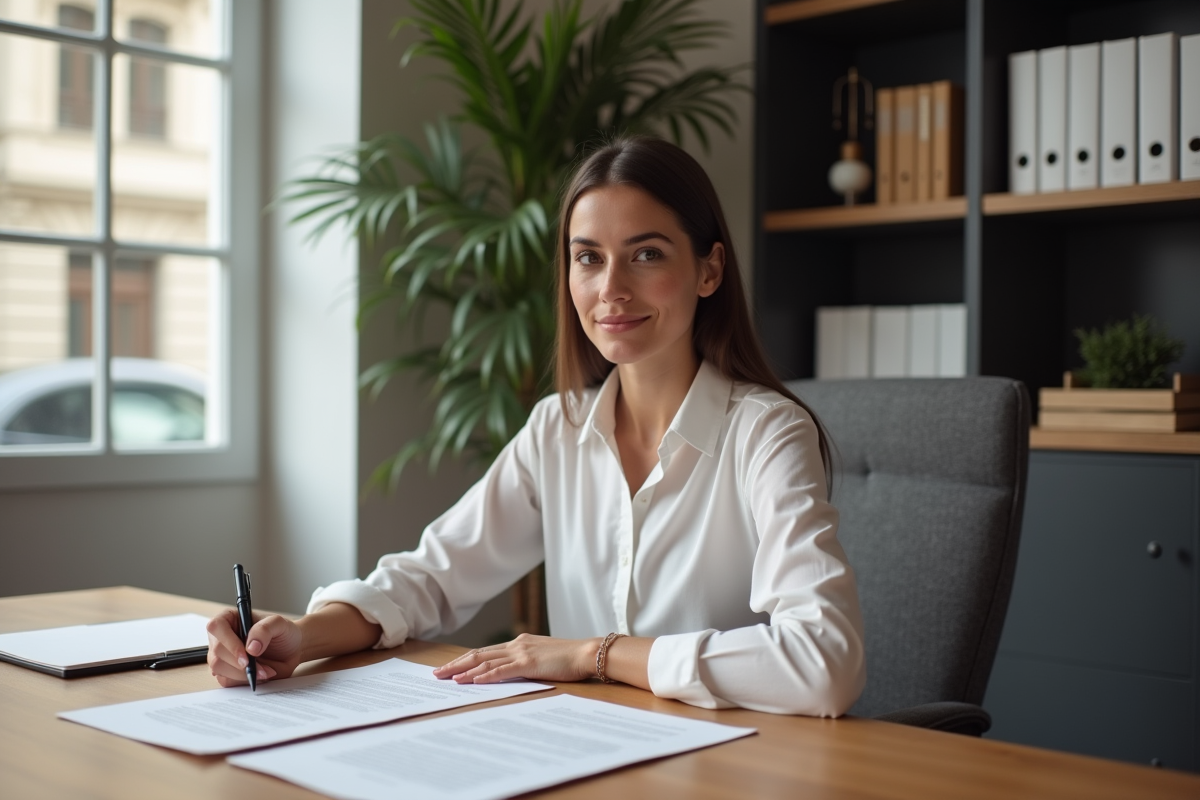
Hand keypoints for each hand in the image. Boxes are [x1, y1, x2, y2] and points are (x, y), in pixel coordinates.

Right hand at [206, 610, 303, 687]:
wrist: (291, 650)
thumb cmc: (283, 632)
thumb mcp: (279, 624)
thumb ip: (264, 630)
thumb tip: (250, 647)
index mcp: (229, 618)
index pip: (216, 627)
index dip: (229, 643)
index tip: (246, 656)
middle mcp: (221, 636)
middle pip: (216, 652)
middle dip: (240, 664)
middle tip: (261, 668)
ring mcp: (222, 655)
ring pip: (218, 669)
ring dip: (242, 674)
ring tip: (264, 671)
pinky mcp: (226, 671)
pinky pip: (226, 680)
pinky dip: (243, 681)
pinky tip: (258, 675)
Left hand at [432, 633, 600, 684]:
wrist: (586, 652)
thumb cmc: (569, 658)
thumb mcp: (543, 657)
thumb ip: (527, 662)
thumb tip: (514, 672)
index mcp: (519, 643)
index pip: (485, 652)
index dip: (465, 660)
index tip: (450, 668)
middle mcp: (516, 645)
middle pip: (478, 654)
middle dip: (456, 664)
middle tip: (437, 674)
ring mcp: (521, 652)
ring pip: (485, 662)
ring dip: (464, 671)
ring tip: (448, 678)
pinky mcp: (528, 663)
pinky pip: (501, 670)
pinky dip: (485, 675)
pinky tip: (473, 681)